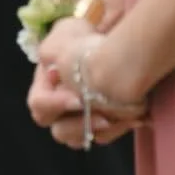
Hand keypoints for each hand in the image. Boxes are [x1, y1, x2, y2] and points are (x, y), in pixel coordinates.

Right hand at [29, 22, 148, 151]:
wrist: (109, 43)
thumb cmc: (84, 37)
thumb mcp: (64, 33)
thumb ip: (52, 49)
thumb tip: (55, 70)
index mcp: (44, 88)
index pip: (39, 105)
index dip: (55, 105)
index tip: (78, 99)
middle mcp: (57, 108)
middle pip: (58, 131)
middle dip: (80, 125)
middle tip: (103, 118)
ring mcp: (77, 119)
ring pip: (79, 140)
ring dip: (98, 131)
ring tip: (118, 120)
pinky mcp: (98, 125)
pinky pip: (103, 137)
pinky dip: (117, 130)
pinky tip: (134, 118)